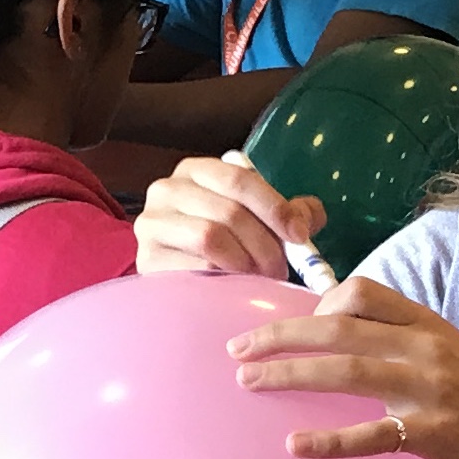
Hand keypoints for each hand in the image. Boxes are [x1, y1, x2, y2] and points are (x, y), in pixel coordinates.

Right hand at [133, 156, 327, 278]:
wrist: (182, 282)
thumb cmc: (225, 245)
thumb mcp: (257, 221)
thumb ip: (288, 213)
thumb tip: (311, 215)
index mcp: (196, 171)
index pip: (239, 179)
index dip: (275, 207)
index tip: (300, 235)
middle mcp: (166, 190)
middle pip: (228, 211)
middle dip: (265, 243)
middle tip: (282, 268)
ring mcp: (152, 225)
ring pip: (211, 237)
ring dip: (246, 262)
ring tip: (260, 279)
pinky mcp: (147, 260)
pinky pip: (195, 267)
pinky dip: (225, 279)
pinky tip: (237, 288)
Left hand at [229, 276, 458, 458]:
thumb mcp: (444, 349)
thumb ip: (396, 338)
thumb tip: (331, 330)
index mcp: (425, 323)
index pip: (363, 292)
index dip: (319, 303)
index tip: (292, 327)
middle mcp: (424, 347)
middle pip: (339, 327)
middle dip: (281, 335)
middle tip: (238, 350)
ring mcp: (429, 389)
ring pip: (346, 372)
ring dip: (290, 375)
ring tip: (250, 383)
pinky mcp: (433, 432)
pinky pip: (372, 435)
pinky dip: (330, 441)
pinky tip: (296, 446)